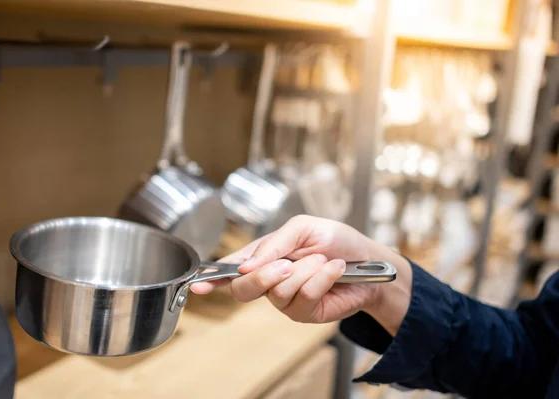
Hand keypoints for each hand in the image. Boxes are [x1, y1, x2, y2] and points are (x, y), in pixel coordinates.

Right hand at [191, 215, 411, 333]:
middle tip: (286, 264)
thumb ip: (274, 243)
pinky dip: (321, 279)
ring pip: (277, 291)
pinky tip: (334, 270)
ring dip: (305, 271)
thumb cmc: (336, 240)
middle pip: (243, 288)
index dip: (211, 277)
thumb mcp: (303, 227)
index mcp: (264, 256)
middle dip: (262, 275)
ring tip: (323, 260)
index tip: (197, 284)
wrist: (368, 261)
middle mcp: (270, 279)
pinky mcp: (304, 312)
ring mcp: (285, 298)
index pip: (231, 268)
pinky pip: (303, 298)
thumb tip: (246, 265)